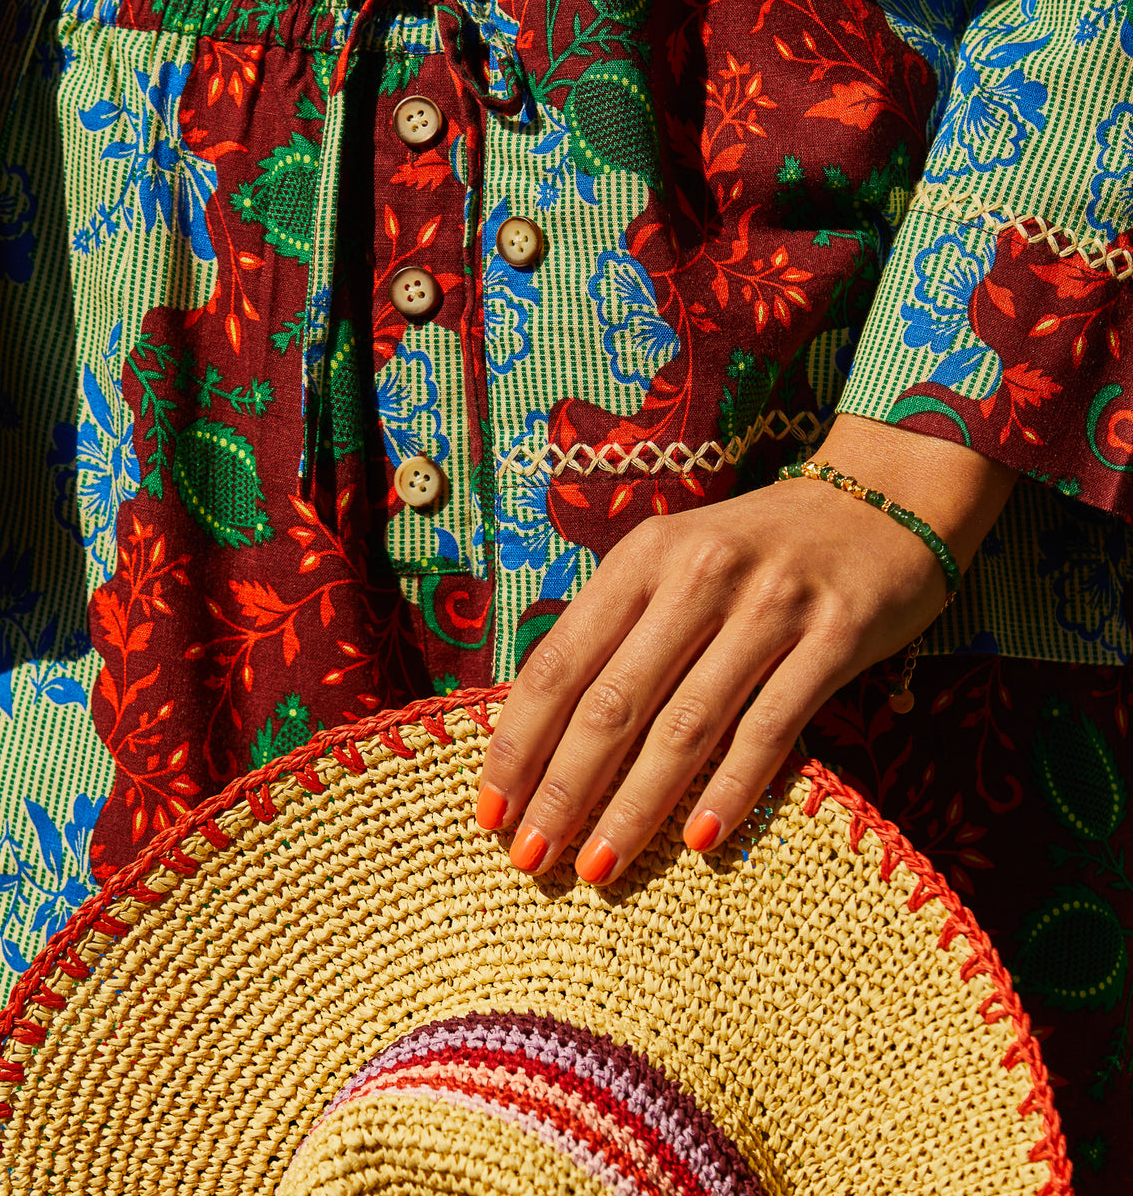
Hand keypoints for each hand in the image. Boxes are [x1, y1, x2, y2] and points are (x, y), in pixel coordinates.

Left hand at [477, 416, 1018, 883]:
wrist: (880, 503)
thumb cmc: (754, 553)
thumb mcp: (672, 564)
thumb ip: (617, 630)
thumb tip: (542, 730)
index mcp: (642, 558)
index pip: (560, 662)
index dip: (519, 741)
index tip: (489, 809)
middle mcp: (698, 576)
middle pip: (613, 702)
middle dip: (563, 790)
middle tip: (531, 858)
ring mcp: (770, 606)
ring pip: (686, 726)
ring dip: (636, 806)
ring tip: (598, 867)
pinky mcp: (834, 637)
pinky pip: (771, 729)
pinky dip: (732, 789)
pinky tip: (698, 840)